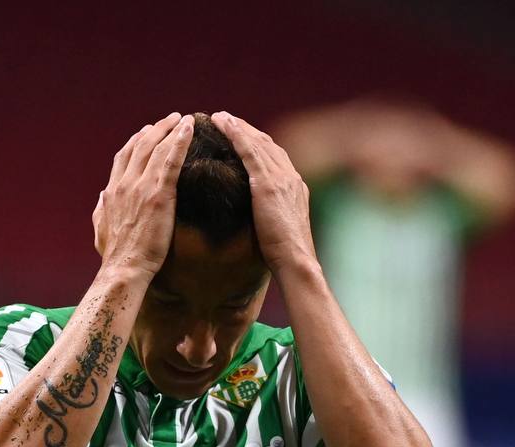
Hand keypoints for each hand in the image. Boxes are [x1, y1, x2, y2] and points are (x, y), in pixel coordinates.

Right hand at [93, 112, 195, 277]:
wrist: (124, 268)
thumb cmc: (115, 256)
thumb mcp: (100, 230)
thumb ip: (101, 211)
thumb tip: (101, 196)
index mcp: (112, 191)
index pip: (123, 157)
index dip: (136, 141)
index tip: (146, 132)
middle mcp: (124, 184)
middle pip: (140, 146)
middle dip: (156, 129)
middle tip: (171, 119)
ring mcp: (141, 187)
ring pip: (156, 148)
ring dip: (171, 129)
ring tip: (184, 119)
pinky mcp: (159, 194)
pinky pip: (171, 160)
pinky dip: (180, 141)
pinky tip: (190, 129)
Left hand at [212, 112, 317, 274]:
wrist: (295, 260)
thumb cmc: (284, 254)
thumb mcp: (278, 228)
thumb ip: (270, 214)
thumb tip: (258, 216)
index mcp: (294, 186)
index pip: (274, 156)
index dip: (256, 143)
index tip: (239, 134)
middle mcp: (290, 176)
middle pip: (266, 144)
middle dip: (246, 130)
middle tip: (225, 118)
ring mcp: (281, 178)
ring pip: (257, 142)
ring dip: (237, 126)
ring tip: (218, 117)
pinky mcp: (268, 184)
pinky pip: (250, 151)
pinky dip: (237, 134)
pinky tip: (223, 124)